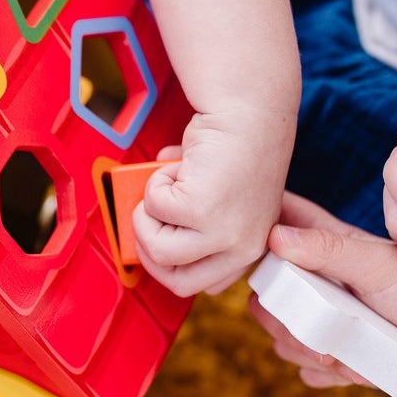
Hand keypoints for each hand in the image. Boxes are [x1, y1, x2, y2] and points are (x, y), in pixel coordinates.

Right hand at [133, 105, 295, 295]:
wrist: (248, 111)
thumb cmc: (236, 145)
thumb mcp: (222, 198)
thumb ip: (193, 219)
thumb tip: (150, 218)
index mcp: (250, 247)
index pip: (207, 284)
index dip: (174, 265)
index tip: (160, 242)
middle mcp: (242, 247)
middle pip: (178, 282)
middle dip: (150, 252)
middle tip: (145, 219)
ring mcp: (222, 233)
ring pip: (157, 250)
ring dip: (148, 214)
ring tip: (165, 184)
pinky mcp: (201, 211)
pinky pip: (154, 208)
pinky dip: (155, 182)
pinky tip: (178, 164)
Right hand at [248, 192, 396, 396]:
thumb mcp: (380, 265)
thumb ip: (330, 250)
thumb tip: (275, 237)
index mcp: (326, 248)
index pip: (278, 223)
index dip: (258, 229)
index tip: (256, 246)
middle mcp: (318, 283)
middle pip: (266, 289)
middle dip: (278, 310)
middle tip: (310, 319)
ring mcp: (324, 321)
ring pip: (280, 332)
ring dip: (301, 345)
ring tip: (339, 349)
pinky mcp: (334, 357)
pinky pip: (303, 367)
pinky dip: (321, 371)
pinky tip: (350, 364)